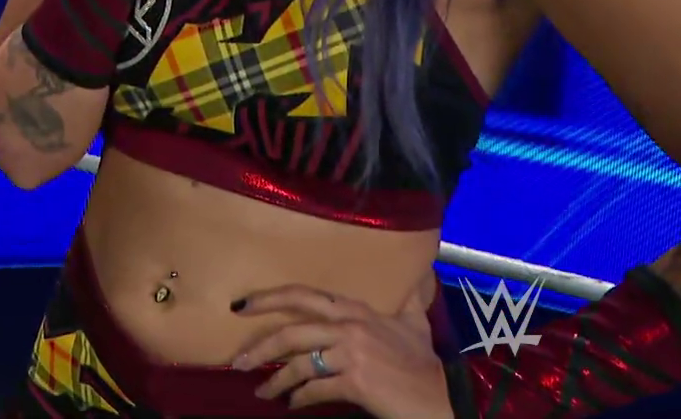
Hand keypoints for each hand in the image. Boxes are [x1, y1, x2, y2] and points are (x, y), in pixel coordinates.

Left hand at [231, 284, 452, 418]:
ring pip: (299, 364)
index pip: (304, 296)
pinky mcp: (356, 381)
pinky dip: (300, 399)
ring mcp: (353, 353)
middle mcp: (351, 326)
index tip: (240, 306)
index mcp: (358, 310)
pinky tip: (293, 405)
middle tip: (237, 362)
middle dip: (260, 347)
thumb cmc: (424, 364)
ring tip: (262, 392)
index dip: (269, 298)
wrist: (443, 398)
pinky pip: (316, 389)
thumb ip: (408, 300)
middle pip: (291, 332)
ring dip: (275, 381)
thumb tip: (420, 276)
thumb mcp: (415, 324)